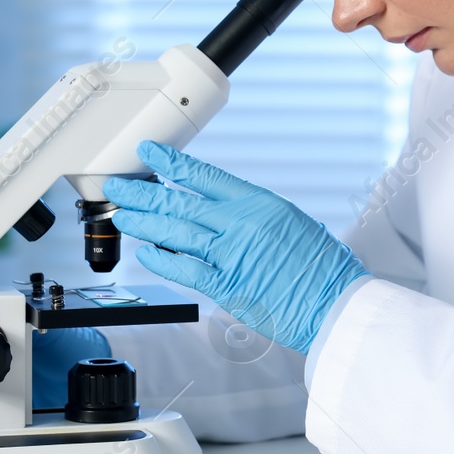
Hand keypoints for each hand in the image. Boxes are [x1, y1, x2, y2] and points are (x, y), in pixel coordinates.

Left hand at [105, 140, 368, 354]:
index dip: (171, 164)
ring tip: (122, 214)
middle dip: (143, 193)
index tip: (149, 153)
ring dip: (143, 222)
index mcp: (258, 203)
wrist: (335, 300)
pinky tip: (144, 251)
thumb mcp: (289, 222)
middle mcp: (242, 223)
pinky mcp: (227, 286)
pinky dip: (161, 259)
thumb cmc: (321, 265)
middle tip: (118, 186)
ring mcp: (232, 254)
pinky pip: (184, 269)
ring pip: (175, 232)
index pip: (204, 177)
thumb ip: (251, 215)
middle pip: (179, 202)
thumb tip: (217, 212)